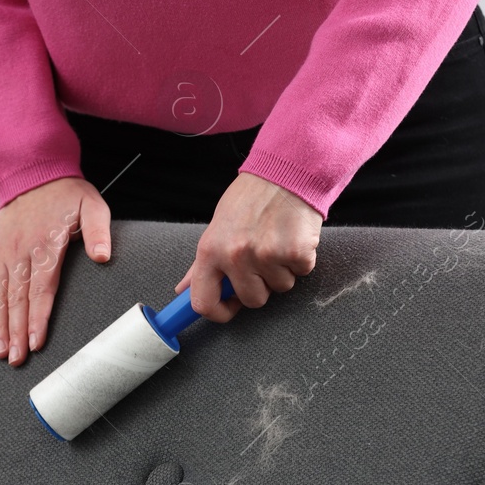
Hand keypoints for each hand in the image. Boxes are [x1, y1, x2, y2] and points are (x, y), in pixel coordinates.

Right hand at [0, 176, 110, 365]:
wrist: (33, 174)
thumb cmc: (67, 195)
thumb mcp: (91, 206)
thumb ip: (99, 232)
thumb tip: (104, 257)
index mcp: (45, 245)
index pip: (41, 290)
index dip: (37, 318)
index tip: (35, 342)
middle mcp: (20, 251)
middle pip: (17, 299)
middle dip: (15, 332)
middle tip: (16, 359)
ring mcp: (2, 252)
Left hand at [176, 173, 321, 321]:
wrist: (285, 172)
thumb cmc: (251, 198)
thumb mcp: (217, 227)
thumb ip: (202, 264)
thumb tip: (184, 290)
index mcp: (211, 251)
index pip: (203, 302)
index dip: (219, 312)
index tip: (229, 308)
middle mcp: (235, 256)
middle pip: (253, 300)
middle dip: (261, 284)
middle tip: (262, 256)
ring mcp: (266, 255)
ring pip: (280, 287)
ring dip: (282, 269)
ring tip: (277, 240)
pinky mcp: (295, 252)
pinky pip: (301, 273)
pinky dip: (301, 258)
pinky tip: (293, 236)